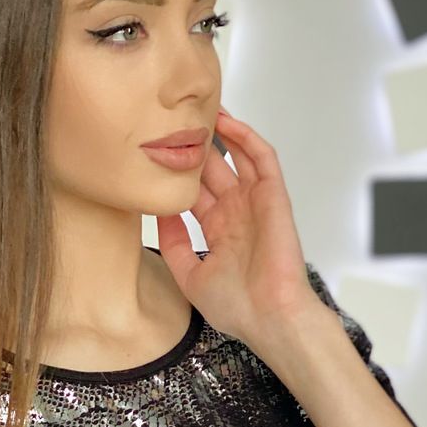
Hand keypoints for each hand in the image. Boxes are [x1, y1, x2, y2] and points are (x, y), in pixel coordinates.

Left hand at [154, 107, 321, 348]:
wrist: (270, 318)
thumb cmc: (237, 307)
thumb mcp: (189, 276)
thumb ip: (173, 245)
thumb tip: (157, 214)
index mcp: (218, 233)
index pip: (193, 194)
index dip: (176, 175)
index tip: (152, 156)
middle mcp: (236, 214)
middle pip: (212, 170)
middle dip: (194, 147)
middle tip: (172, 121)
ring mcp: (255, 203)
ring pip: (237, 157)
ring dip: (221, 133)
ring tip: (199, 108)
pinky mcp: (274, 197)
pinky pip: (261, 158)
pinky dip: (246, 137)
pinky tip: (226, 121)